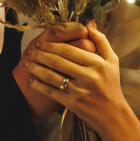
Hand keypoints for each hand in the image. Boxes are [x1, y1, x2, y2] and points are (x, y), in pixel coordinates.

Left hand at [22, 22, 129, 137]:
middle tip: (30, 50)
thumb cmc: (111, 85)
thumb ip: (101, 41)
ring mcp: (80, 91)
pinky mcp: (73, 104)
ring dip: (36, 68)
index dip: (52, 44)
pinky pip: (52, 92)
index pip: (70, 50)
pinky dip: (40, 86)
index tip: (41, 41)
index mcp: (97, 63)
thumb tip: (88, 24)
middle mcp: (89, 76)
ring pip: (53, 76)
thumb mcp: (112, 61)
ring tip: (26, 63)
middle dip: (41, 54)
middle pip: (58, 61)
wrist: (113, 115)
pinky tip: (31, 80)